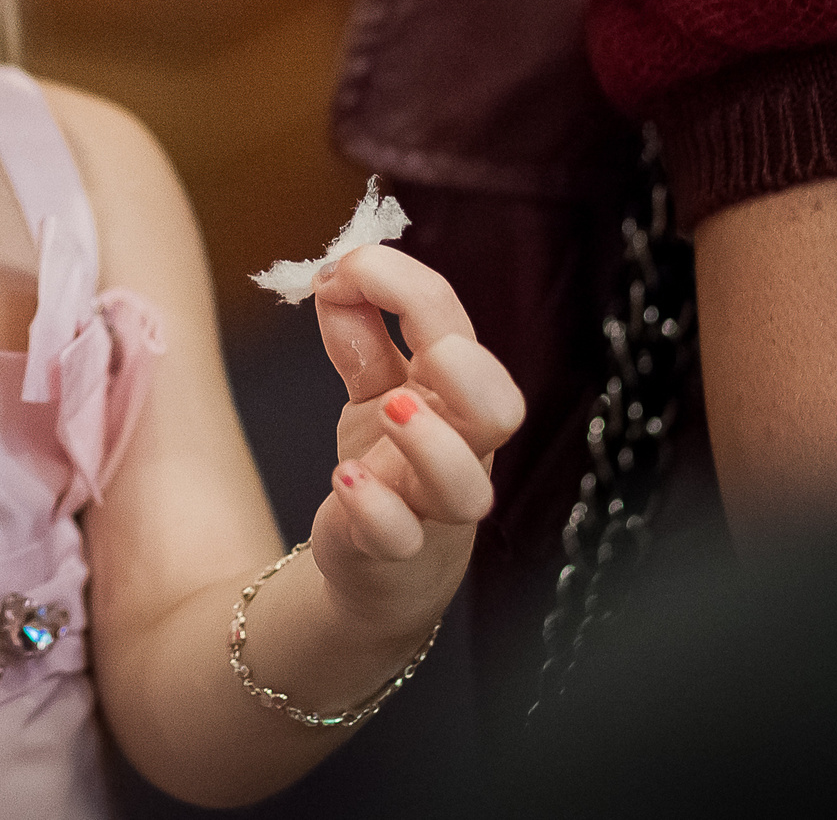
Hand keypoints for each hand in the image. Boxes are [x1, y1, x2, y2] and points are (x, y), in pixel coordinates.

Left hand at [307, 244, 524, 637]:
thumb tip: (337, 275)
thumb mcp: (372, 390)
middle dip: (468, 370)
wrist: (371, 565)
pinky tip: (346, 480)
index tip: (337, 271)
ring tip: (390, 408)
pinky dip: (375, 508)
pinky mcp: (392, 553)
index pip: (450, 324)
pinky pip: (400, 538)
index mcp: (455, 394)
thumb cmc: (388, 466)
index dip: (397, 281)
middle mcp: (458, 449)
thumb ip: (359, 332)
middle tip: (426, 350)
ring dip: (431, 444)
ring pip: (464, 487)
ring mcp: (429, 506)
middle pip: (499, 410)